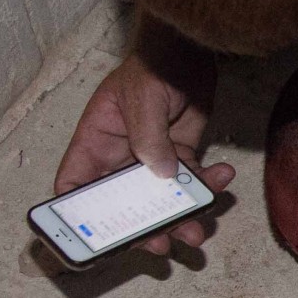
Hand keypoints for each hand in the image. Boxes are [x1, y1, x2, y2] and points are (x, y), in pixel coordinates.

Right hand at [55, 34, 231, 256]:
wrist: (190, 51)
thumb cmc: (154, 65)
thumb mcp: (143, 97)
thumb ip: (148, 136)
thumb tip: (159, 176)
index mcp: (96, 142)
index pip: (74, 183)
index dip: (78, 213)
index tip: (96, 236)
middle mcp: (121, 157)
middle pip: (124, 204)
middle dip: (143, 228)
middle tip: (162, 245)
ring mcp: (153, 159)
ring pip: (163, 200)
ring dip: (182, 218)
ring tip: (200, 230)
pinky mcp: (182, 156)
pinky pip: (193, 182)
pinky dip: (209, 186)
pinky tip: (223, 176)